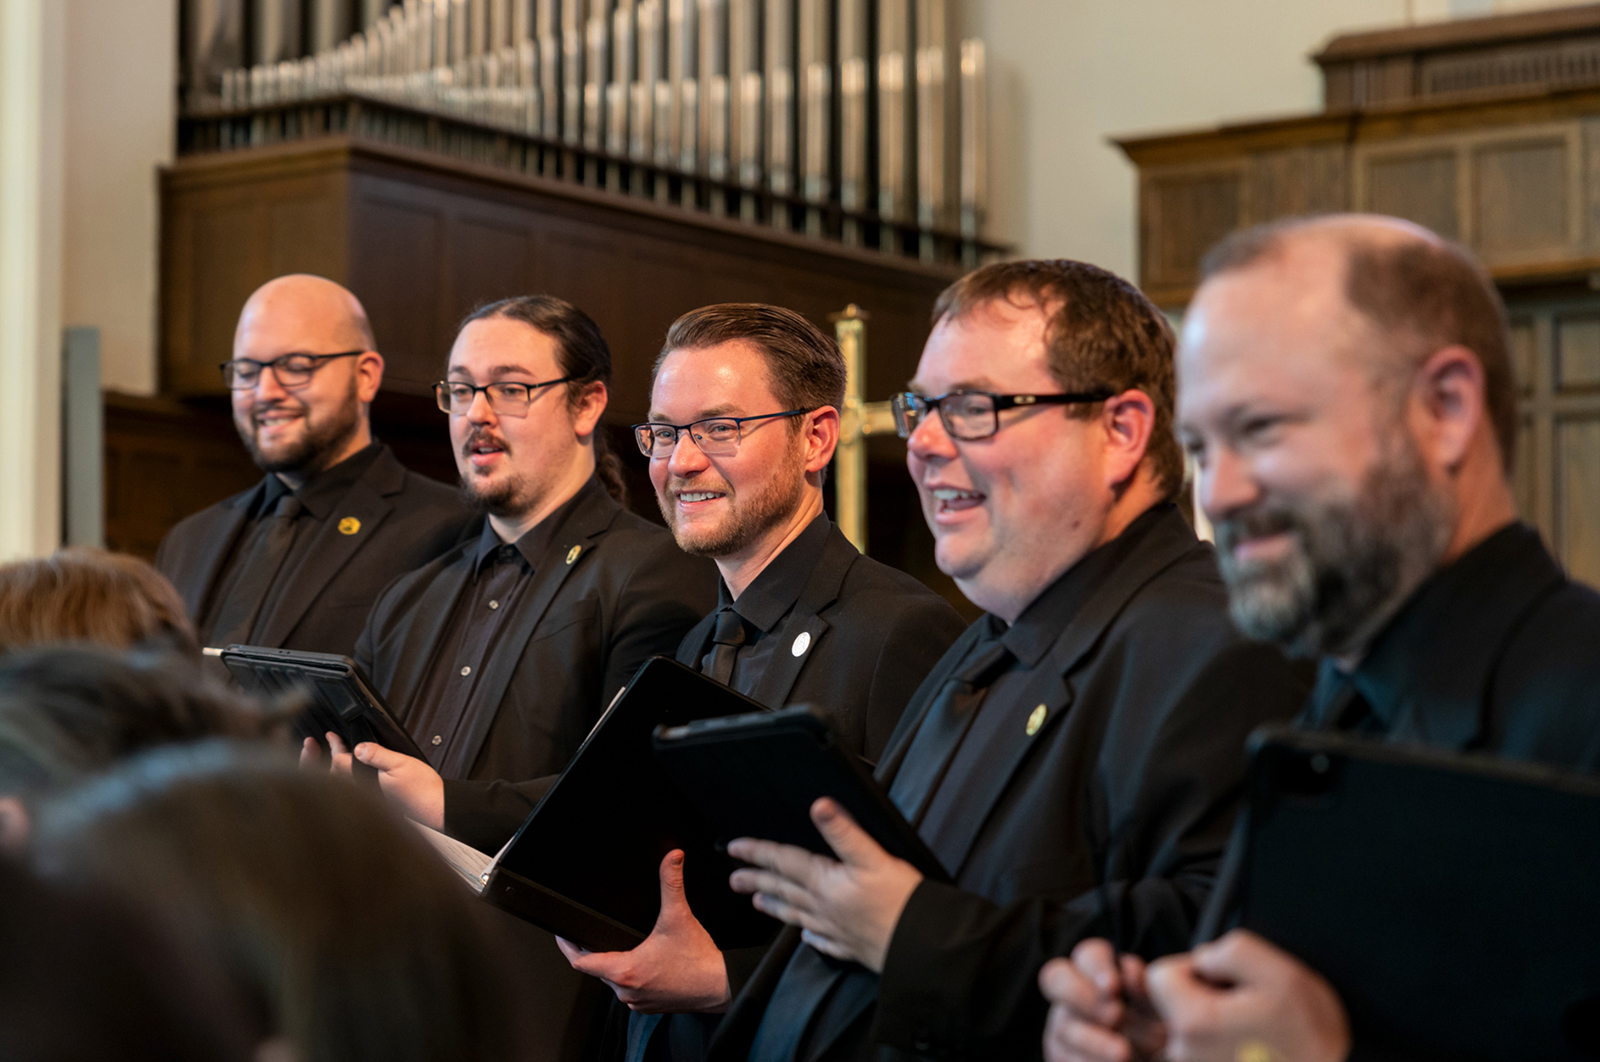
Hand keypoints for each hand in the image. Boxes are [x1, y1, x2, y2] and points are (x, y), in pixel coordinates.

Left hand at [303, 732, 445, 829]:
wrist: (436, 807)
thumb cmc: (422, 790)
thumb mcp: (399, 764)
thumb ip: (377, 755)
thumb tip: (358, 748)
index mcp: (365, 784)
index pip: (340, 764)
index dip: (334, 747)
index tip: (331, 736)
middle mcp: (363, 794)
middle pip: (336, 776)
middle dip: (327, 759)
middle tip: (324, 743)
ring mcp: (369, 799)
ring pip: (344, 783)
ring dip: (337, 767)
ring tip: (338, 753)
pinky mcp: (376, 802)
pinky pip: (355, 787)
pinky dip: (349, 776)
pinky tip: (356, 769)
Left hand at [556, 850, 730, 1013]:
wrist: (720, 986)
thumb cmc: (699, 960)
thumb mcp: (679, 916)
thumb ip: (671, 883)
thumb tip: (671, 858)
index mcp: (625, 970)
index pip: (580, 962)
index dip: (568, 946)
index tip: (562, 934)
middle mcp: (626, 991)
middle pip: (596, 971)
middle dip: (592, 952)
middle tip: (588, 934)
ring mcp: (637, 1001)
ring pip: (613, 982)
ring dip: (611, 966)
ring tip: (613, 946)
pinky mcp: (650, 1006)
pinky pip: (629, 991)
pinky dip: (629, 977)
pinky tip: (639, 964)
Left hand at [727, 797, 922, 972]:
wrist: (920, 945)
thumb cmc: (900, 901)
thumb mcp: (873, 857)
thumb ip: (843, 832)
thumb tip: (819, 806)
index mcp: (825, 882)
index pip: (783, 862)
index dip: (758, 852)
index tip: (734, 849)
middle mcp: (823, 907)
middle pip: (782, 891)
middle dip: (756, 882)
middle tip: (734, 880)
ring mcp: (835, 929)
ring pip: (797, 916)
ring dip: (775, 907)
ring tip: (758, 903)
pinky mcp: (852, 946)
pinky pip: (823, 942)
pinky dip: (810, 938)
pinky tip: (805, 937)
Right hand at [1040, 939, 1165, 1061]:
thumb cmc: (1160, 1037)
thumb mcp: (1160, 1011)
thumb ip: (1144, 989)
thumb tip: (1128, 968)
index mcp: (1100, 974)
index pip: (1089, 954)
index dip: (1097, 966)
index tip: (1114, 987)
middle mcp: (1074, 994)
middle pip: (1055, 976)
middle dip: (1081, 995)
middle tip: (1115, 1016)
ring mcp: (1064, 1024)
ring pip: (1062, 1024)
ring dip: (1093, 1040)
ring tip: (1123, 1053)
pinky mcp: (1060, 1054)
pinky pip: (1063, 1056)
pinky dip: (1086, 1061)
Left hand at [1146, 930, 1349, 1061]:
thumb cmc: (1308, 1032)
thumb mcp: (1278, 972)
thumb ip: (1227, 951)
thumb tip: (1201, 960)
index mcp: (1193, 1023)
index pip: (1159, 976)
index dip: (1193, 969)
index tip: (1227, 983)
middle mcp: (1183, 1054)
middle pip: (1170, 1003)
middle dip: (1201, 995)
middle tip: (1246, 1007)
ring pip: (1186, 1027)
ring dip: (1213, 1020)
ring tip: (1253, 1029)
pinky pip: (1200, 1049)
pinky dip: (1219, 1043)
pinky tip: (1252, 1047)